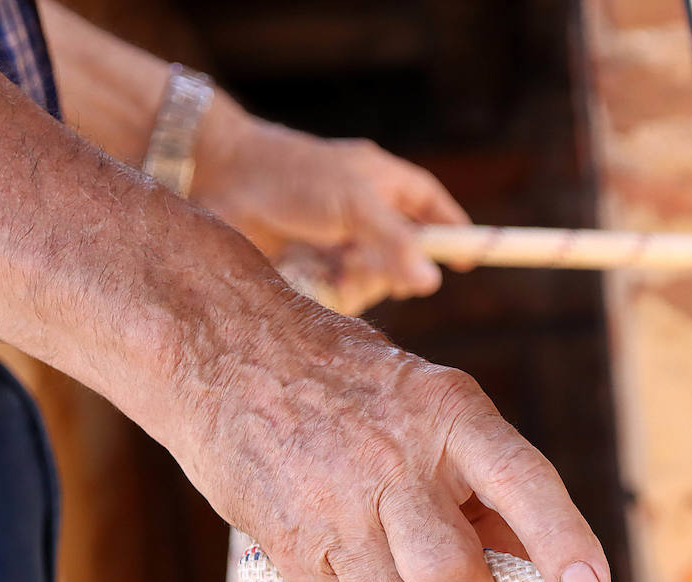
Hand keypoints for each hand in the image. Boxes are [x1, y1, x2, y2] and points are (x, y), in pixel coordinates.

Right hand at [151, 271, 610, 581]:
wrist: (224, 355)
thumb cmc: (348, 386)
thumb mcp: (428, 402)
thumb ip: (480, 481)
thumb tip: (528, 568)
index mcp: (447, 411)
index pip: (521, 481)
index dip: (562, 541)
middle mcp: (394, 459)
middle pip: (452, 578)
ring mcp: (337, 506)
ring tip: (407, 573)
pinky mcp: (291, 547)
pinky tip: (359, 569)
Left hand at [190, 97, 469, 306]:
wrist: (222, 179)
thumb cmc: (293, 176)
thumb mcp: (354, 204)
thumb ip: (395, 242)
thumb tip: (433, 282)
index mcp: (388, 184)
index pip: (436, 210)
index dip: (454, 236)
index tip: (468, 263)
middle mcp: (367, 215)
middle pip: (405, 259)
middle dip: (390, 270)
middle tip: (366, 264)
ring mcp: (338, 243)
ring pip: (370, 282)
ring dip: (354, 283)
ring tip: (327, 266)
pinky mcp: (311, 268)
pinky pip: (337, 295)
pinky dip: (329, 292)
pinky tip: (308, 276)